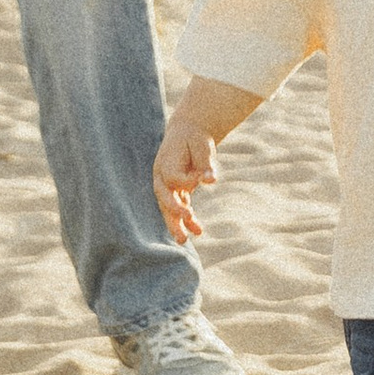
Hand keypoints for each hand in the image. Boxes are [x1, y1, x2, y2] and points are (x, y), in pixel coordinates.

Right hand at [153, 112, 219, 242]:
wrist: (187, 133)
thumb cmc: (195, 138)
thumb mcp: (202, 146)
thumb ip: (205, 163)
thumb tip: (211, 181)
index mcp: (165, 163)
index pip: (174, 179)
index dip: (188, 180)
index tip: (202, 176)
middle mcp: (162, 177)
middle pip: (164, 198)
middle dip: (173, 212)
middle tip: (184, 223)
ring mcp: (168, 187)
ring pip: (168, 209)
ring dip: (176, 224)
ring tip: (183, 241)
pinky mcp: (177, 192)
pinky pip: (180, 208)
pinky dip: (187, 220)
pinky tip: (198, 231)